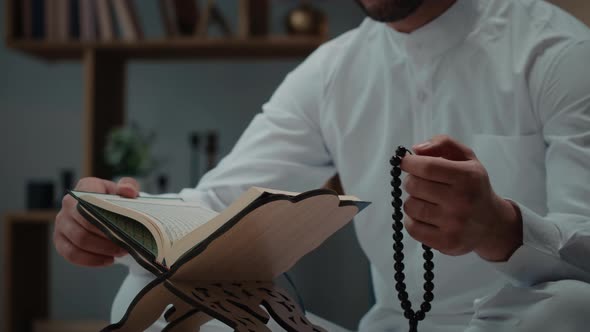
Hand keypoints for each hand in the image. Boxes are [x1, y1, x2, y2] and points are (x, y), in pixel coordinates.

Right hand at [53, 177, 139, 266]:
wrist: (108, 213)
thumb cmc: (116, 201)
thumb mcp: (126, 191)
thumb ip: (129, 186)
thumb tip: (127, 191)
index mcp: (85, 187)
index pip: (90, 201)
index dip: (105, 216)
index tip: (123, 226)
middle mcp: (68, 203)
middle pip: (85, 224)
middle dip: (107, 237)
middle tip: (126, 244)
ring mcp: (61, 223)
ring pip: (79, 241)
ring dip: (102, 250)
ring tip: (120, 252)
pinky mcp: (59, 240)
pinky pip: (71, 254)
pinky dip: (91, 260)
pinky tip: (108, 260)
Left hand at [400, 135, 522, 261]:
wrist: (492, 224)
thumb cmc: (473, 186)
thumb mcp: (466, 158)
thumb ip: (443, 143)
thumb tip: (416, 149)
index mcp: (468, 177)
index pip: (427, 167)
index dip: (409, 163)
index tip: (405, 162)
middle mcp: (462, 201)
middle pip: (414, 185)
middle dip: (411, 180)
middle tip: (419, 182)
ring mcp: (453, 224)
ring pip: (410, 206)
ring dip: (412, 200)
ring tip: (426, 200)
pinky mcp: (446, 243)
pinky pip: (412, 227)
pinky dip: (412, 219)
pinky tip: (424, 215)